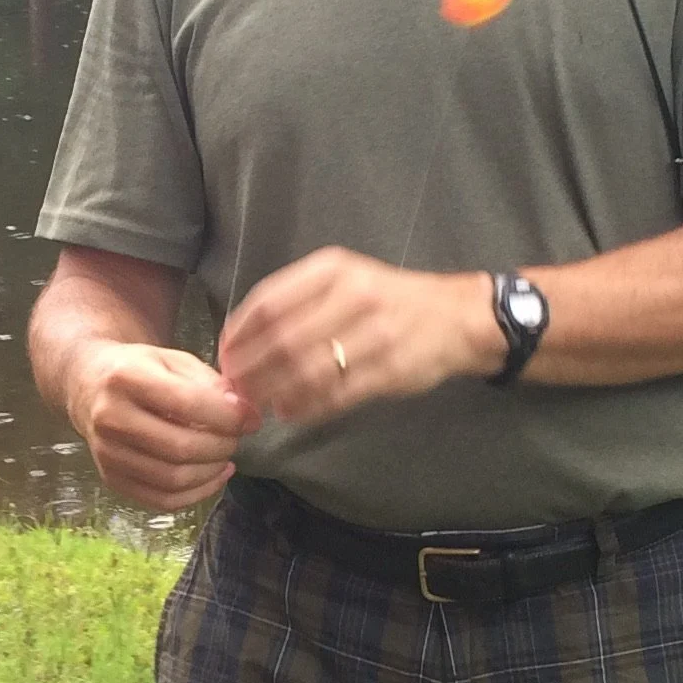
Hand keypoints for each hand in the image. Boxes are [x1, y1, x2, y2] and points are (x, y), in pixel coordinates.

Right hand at [69, 342, 257, 509]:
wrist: (89, 386)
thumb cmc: (140, 370)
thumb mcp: (174, 360)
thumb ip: (210, 382)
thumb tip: (243, 413)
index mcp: (126, 378)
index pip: (186, 403)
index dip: (227, 416)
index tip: (250, 419)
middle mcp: (109, 417)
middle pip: (179, 448)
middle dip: (221, 447)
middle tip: (236, 438)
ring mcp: (106, 453)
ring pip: (172, 479)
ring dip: (211, 472)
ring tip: (225, 455)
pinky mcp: (110, 478)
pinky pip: (161, 500)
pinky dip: (196, 494)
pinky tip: (213, 475)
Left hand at [216, 248, 486, 425]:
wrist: (458, 317)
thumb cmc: (389, 299)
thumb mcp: (345, 279)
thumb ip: (297, 301)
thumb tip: (241, 340)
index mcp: (333, 269)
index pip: (268, 302)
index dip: (238, 335)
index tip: (224, 356)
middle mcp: (352, 295)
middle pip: (281, 340)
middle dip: (250, 370)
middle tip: (235, 389)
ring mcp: (374, 333)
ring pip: (305, 370)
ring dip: (273, 392)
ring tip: (258, 404)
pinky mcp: (390, 368)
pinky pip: (336, 394)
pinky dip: (306, 407)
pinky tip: (291, 412)